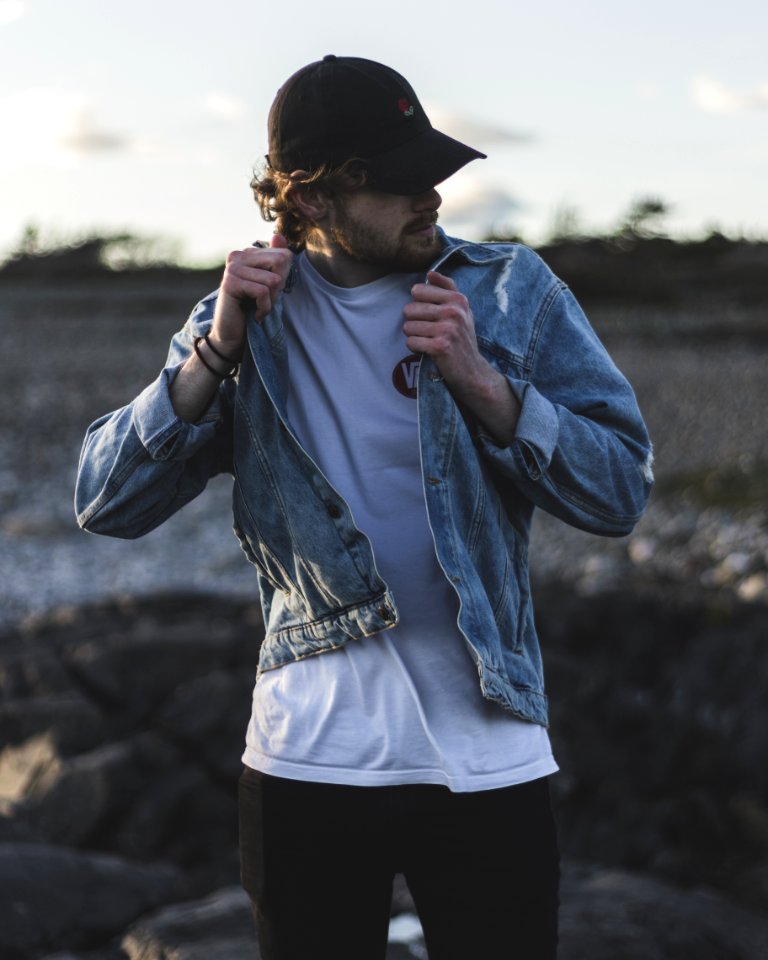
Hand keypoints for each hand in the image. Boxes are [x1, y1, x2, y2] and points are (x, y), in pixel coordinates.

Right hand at [210, 234, 292, 356]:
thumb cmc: (252, 308)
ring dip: (270, 300)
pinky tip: (253, 313)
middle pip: (281, 262)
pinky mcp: (230, 283)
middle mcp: (237, 256)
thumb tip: (278, 234)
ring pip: (273, 280)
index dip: (284, 277)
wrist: (233, 334)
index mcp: (248, 253)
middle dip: (278, 287)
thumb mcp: (270, 284)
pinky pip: (262, 292)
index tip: (268, 291)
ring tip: (256, 307)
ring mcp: (232, 268)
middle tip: (263, 300)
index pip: (284, 255)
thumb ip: (276, 260)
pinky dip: (264, 308)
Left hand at [402, 270, 486, 395]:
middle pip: (409, 309)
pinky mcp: (440, 347)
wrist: (472, 370)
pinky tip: (427, 350)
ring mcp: (447, 329)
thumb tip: (430, 273)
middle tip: (428, 331)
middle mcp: (454, 312)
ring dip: (414, 336)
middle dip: (414, 322)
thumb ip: (447, 289)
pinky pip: (411, 342)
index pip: (418, 290)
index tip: (430, 315)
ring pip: (408, 326)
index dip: (418, 304)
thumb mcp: (462, 310)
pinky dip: (415, 348)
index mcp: (458, 299)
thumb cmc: (462, 337)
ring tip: (428, 340)